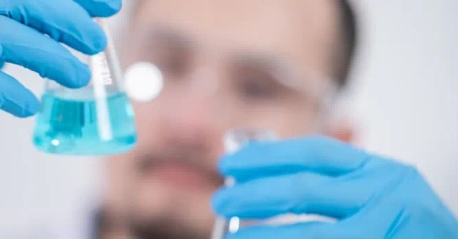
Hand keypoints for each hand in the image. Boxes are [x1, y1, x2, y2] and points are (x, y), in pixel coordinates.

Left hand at [213, 136, 457, 237]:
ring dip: (264, 235)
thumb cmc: (409, 231)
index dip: (267, 156)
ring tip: (231, 238)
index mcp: (383, 171)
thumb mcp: (383, 195)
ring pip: (310, 234)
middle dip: (253, 194)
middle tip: (220, 201)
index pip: (315, 152)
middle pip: (303, 189)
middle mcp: (388, 196)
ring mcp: (387, 232)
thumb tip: (267, 181)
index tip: (230, 164)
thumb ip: (340, 185)